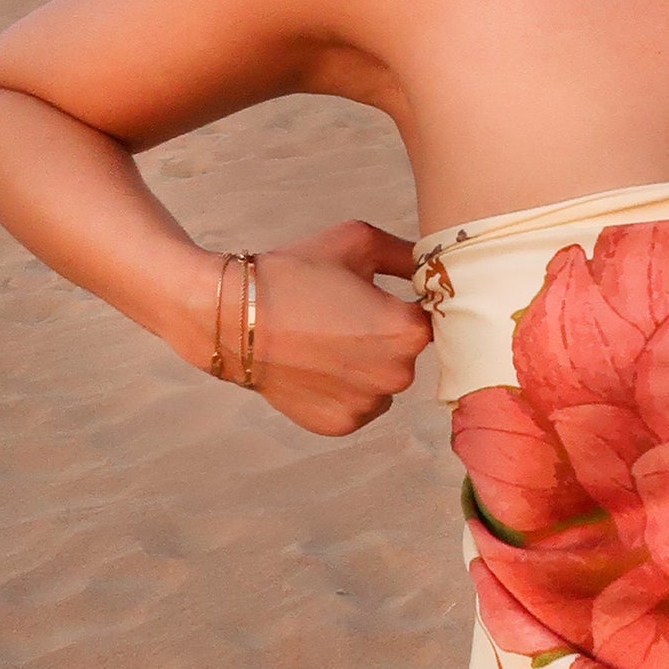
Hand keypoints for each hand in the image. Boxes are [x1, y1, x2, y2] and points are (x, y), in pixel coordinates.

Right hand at [207, 220, 431, 435]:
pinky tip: (316, 365)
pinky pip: (360, 404)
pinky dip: (345, 389)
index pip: (431, 317)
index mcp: (408, 330)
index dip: (406, 304)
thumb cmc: (295, 274)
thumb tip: (435, 264)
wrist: (233, 318)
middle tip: (342, 316)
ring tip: (326, 340)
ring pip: (384, 381)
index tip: (377, 298)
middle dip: (384, 335)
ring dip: (366, 364)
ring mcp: (369, 405)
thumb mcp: (358, 243)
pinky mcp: (342, 425)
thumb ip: (408, 254)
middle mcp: (397, 375)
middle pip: (407, 352)